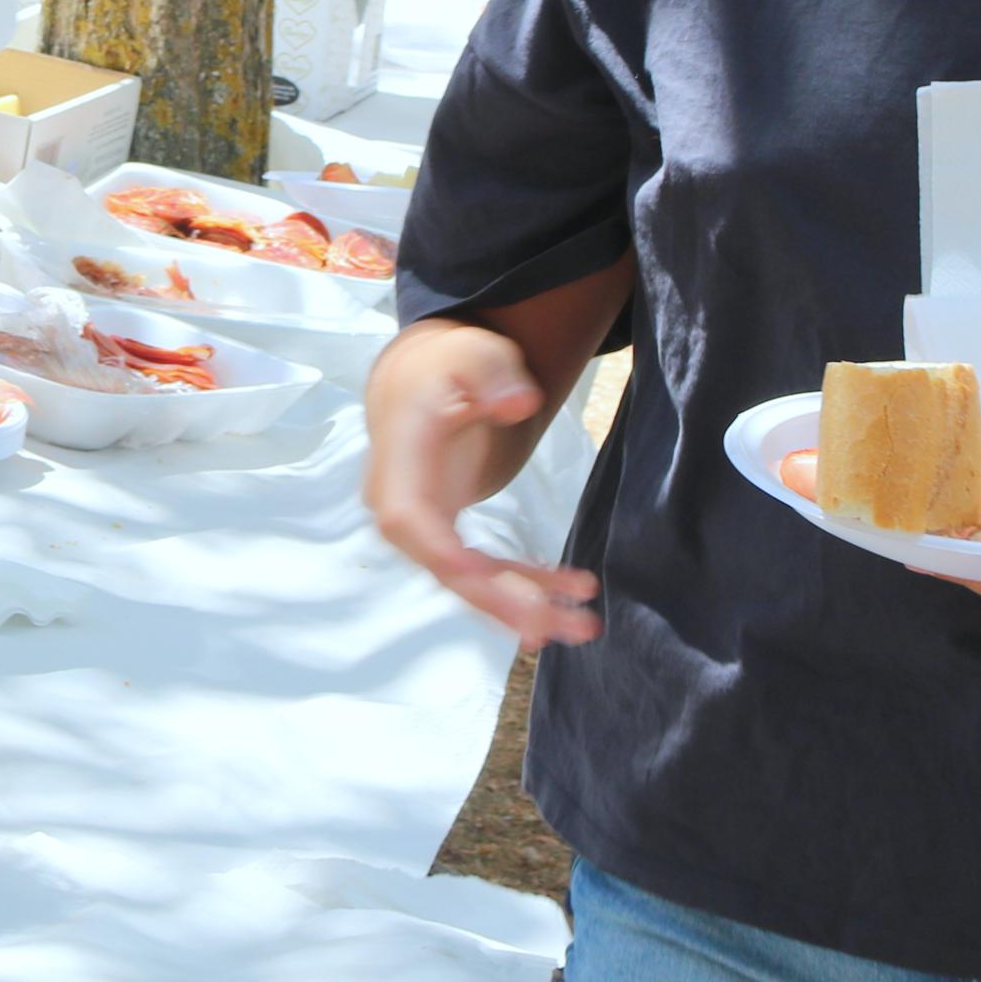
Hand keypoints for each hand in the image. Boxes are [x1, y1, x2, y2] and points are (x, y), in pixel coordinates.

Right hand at [364, 329, 601, 645]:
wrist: (419, 380)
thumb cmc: (447, 364)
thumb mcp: (472, 354)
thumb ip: (493, 375)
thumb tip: (518, 404)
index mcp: (399, 461)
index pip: (409, 520)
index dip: (445, 556)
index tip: (489, 582)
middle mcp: (401, 504)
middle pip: (445, 567)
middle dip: (500, 602)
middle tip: (554, 628)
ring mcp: (423, 526)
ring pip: (469, 582)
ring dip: (524, 607)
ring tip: (581, 626)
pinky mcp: (446, 534)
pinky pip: (486, 570)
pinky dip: (529, 583)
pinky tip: (574, 590)